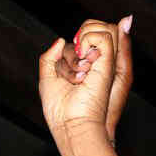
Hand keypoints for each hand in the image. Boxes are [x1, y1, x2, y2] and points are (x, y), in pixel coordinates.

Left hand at [40, 19, 121, 146]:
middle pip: (85, 32)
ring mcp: (102, 63)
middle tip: (70, 73)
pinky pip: (103, 36)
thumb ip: (49, 57)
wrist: (71, 125)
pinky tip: (82, 65)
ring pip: (94, 30)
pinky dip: (87, 41)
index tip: (61, 74)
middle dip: (70, 49)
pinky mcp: (108, 63)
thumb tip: (62, 38)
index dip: (64, 51)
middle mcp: (93, 64)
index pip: (74, 42)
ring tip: (77, 74)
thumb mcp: (46, 79)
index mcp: (82, 68)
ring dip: (76, 51)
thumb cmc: (59, 109)